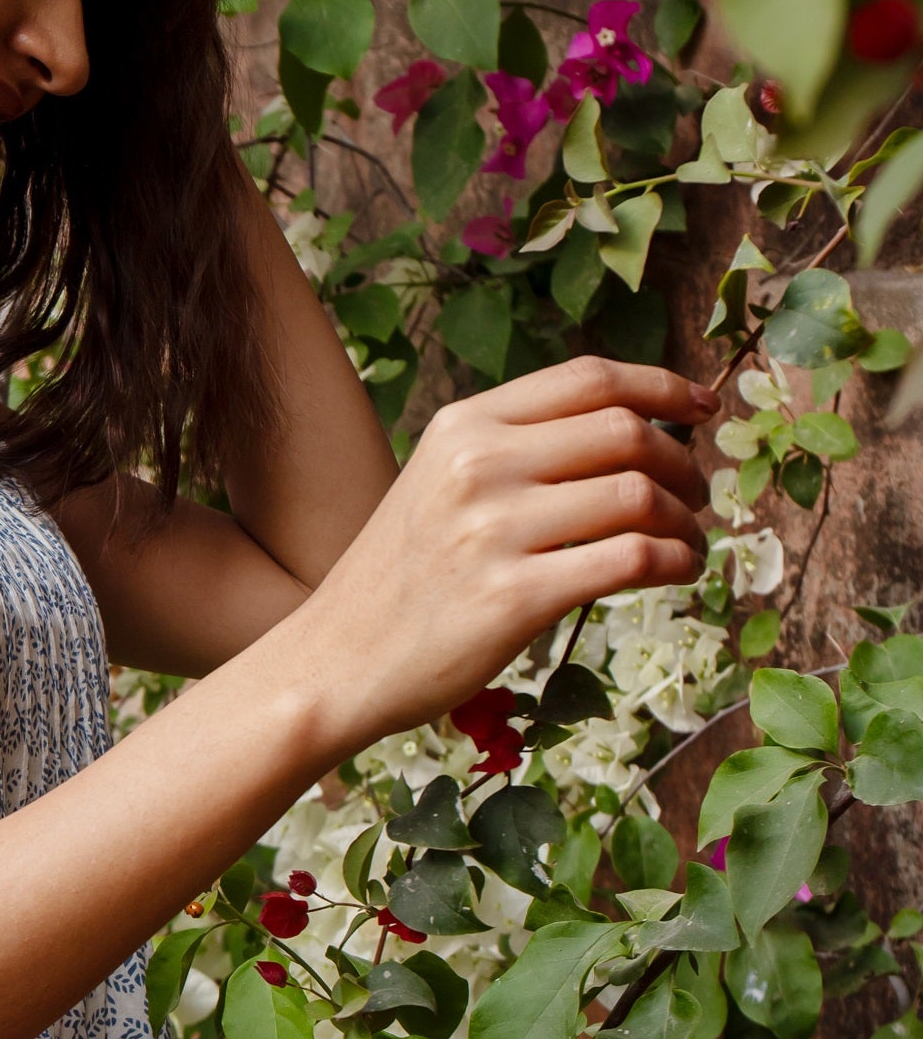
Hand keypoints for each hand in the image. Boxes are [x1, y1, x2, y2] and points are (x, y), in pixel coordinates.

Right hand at [283, 355, 713, 758]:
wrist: (335, 660)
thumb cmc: (398, 580)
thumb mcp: (436, 485)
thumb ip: (511, 452)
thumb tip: (623, 435)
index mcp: (463, 427)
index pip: (588, 378)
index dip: (662, 386)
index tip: (703, 407)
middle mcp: (478, 466)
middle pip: (624, 432)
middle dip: (682, 461)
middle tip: (697, 493)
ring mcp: (495, 531)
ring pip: (639, 495)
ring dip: (687, 518)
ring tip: (689, 540)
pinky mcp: (515, 598)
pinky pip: (633, 559)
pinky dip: (677, 562)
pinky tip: (678, 572)